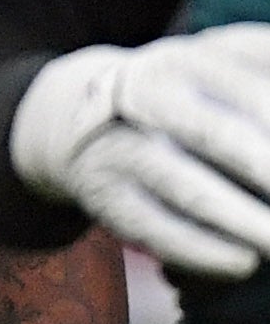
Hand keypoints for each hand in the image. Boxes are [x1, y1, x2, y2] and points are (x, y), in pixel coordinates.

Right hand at [10, 27, 269, 277]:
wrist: (73, 112)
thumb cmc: (186, 93)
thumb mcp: (221, 63)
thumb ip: (267, 69)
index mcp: (188, 58)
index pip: (250, 86)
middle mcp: (146, 98)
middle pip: (214, 133)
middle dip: (267, 167)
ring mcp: (120, 147)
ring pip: (183, 185)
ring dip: (242, 219)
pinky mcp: (105, 196)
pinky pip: (152, 225)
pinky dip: (200, 249)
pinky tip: (243, 264)